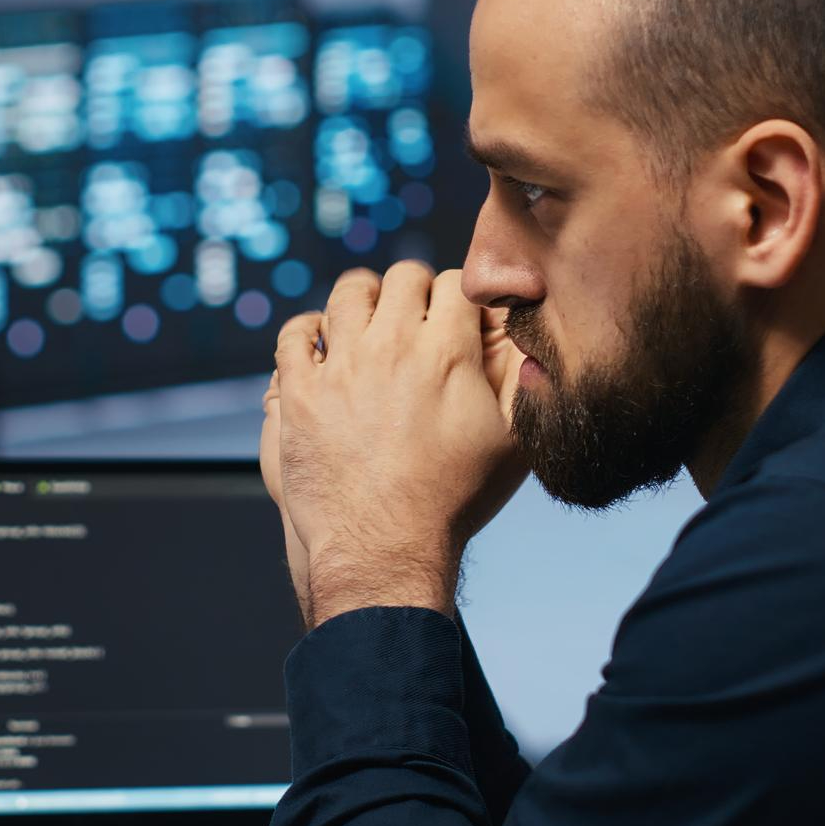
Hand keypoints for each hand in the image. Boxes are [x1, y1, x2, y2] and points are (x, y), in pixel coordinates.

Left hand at [267, 263, 528, 627]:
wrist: (384, 549)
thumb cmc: (454, 501)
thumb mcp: (513, 443)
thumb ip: (524, 382)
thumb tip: (529, 338)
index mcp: (447, 353)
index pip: (457, 283)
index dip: (463, 295)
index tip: (458, 315)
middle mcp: (390, 347)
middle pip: (403, 276)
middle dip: (416, 290)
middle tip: (418, 316)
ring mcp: (338, 367)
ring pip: (347, 294)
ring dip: (364, 299)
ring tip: (371, 321)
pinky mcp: (298, 392)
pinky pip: (295, 334)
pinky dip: (309, 330)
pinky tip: (323, 346)